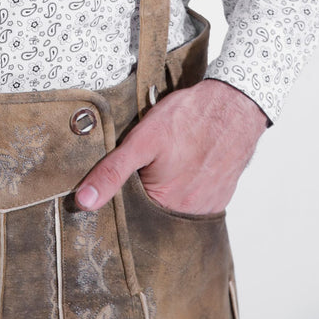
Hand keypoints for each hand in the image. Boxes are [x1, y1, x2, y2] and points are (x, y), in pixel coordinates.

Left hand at [74, 79, 269, 214]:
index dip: (118, 195)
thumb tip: (84, 201)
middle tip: (145, 162)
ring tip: (166, 160)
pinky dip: (185, 184)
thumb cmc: (188, 118)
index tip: (112, 179)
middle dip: (143, 190)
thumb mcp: (141, 140)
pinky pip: (194, 198)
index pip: (129, 213)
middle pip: (152, 210)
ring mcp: (207, 206)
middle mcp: (189, 214)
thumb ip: (111, 172)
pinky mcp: (220, 195)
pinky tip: (183, 163)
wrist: (234, 104)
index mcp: (165, 206)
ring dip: (165, 187)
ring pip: (173, 204)